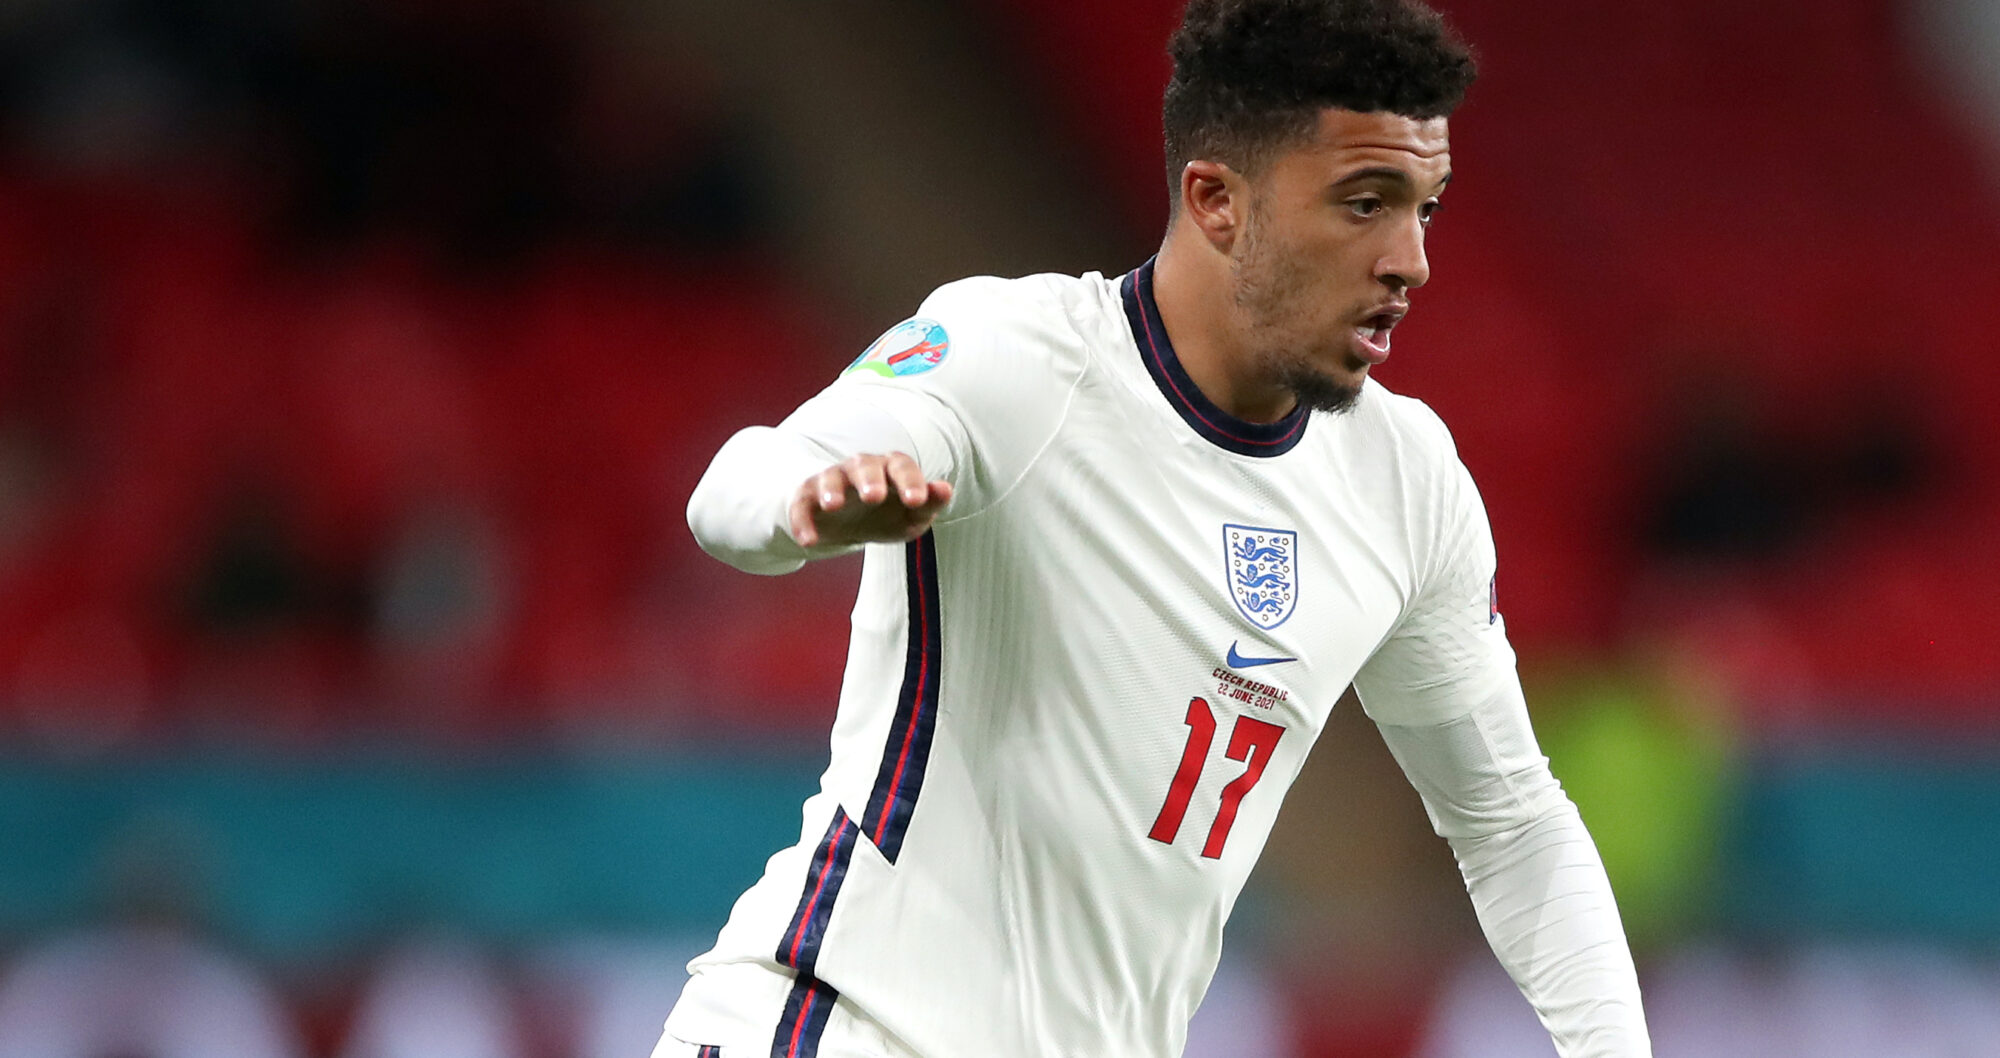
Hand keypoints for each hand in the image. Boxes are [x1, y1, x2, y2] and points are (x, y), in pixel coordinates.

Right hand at [788, 452, 953, 548]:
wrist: (844, 524)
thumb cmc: (886, 515)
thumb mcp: (911, 514)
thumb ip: (929, 503)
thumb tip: (945, 488)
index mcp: (890, 468)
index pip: (901, 466)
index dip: (910, 481)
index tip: (917, 501)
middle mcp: (859, 468)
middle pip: (864, 465)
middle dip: (869, 479)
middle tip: (874, 496)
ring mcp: (831, 480)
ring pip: (829, 478)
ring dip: (831, 490)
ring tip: (833, 506)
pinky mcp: (806, 498)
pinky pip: (801, 505)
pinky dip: (803, 521)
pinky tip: (809, 541)